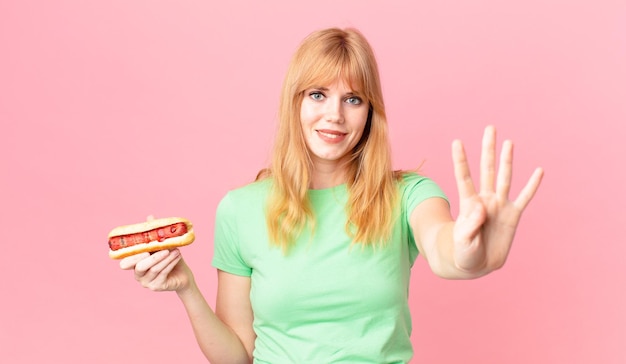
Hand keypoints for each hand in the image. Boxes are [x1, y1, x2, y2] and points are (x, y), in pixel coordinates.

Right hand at [119, 215, 194, 291]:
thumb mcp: (162, 244)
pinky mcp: (157, 287)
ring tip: (176, 249)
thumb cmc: (169, 258)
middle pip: (139, 266)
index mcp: (134, 264)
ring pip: (154, 269)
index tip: (143, 249)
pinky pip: (163, 274)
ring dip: (166, 258)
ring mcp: (146, 282)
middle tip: (162, 248)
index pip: (125, 263)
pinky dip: (171, 263)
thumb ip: (154, 233)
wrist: (182, 274)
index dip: (131, 257)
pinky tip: (178, 255)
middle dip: (151, 257)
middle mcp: (138, 275)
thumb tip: (150, 217)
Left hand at [451, 126, 543, 272]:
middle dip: (488, 150)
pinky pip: (524, 198)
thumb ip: (469, 224)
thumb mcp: (462, 241)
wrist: (474, 264)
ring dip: (507, 160)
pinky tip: (538, 171)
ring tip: (508, 142)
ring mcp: (499, 206)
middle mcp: (484, 200)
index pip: (464, 177)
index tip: (457, 142)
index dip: (461, 160)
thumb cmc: (462, 253)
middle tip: (490, 129)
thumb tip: (481, 206)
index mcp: (468, 204)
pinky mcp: (512, 216)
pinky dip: (532, 185)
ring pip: (504, 178)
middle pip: (486, 170)